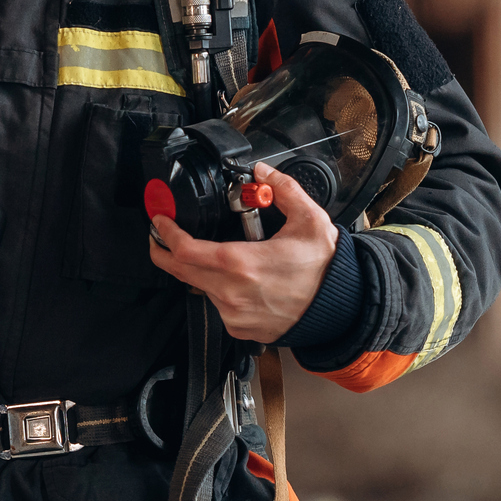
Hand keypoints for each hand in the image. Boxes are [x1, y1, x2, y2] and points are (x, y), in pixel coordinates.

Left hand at [149, 161, 339, 342]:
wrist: (340, 307)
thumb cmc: (324, 268)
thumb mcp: (309, 219)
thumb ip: (283, 188)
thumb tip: (263, 172)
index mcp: (242, 264)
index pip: (186, 251)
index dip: (166, 235)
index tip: (160, 221)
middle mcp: (232, 293)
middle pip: (181, 271)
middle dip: (165, 251)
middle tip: (161, 236)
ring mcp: (234, 314)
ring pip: (200, 287)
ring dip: (199, 270)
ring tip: (216, 254)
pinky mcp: (239, 328)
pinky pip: (217, 305)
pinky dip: (218, 289)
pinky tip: (237, 279)